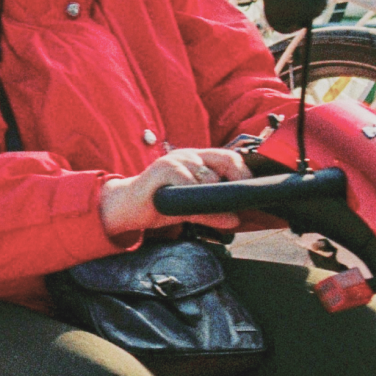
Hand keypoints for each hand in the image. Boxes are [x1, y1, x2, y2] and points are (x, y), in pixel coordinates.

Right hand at [98, 146, 251, 236]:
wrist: (125, 206)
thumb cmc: (158, 202)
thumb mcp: (190, 208)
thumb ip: (212, 211)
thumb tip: (235, 220)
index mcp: (196, 159)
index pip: (231, 157)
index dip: (244, 174)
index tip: (249, 193)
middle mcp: (187, 155)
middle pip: (225, 159)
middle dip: (235, 180)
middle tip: (234, 201)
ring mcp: (173, 160)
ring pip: (208, 176)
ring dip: (210, 197)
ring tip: (202, 210)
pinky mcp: (160, 170)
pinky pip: (187, 184)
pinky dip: (193, 200)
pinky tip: (184, 207)